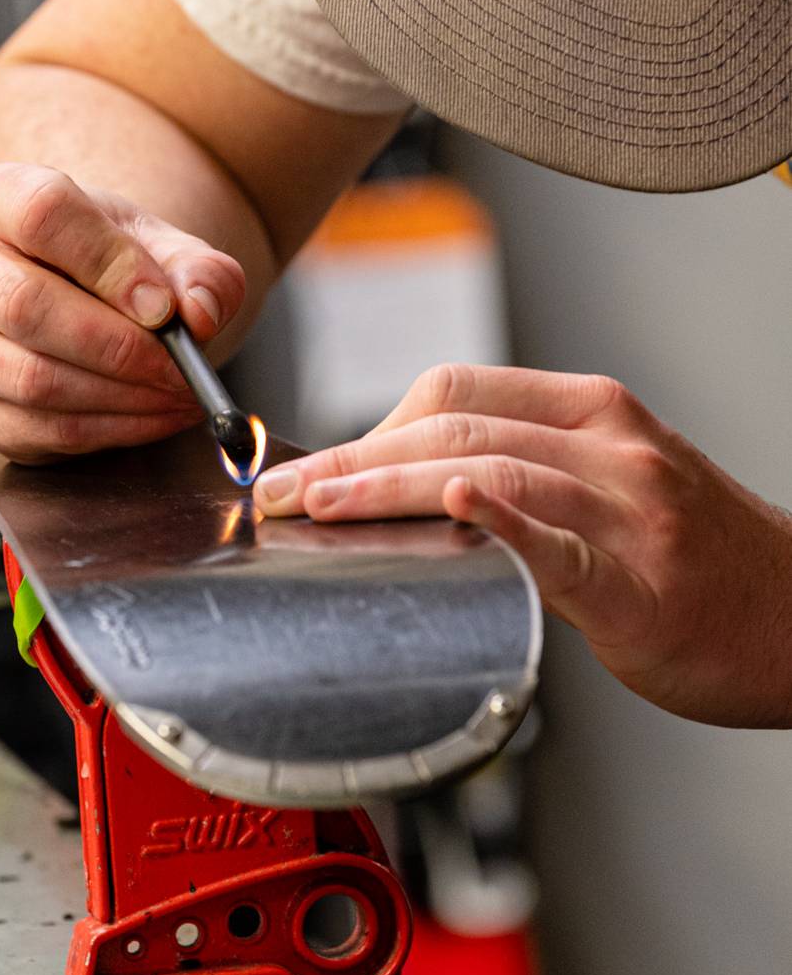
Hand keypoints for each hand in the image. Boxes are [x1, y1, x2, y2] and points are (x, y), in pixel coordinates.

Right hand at [0, 163, 245, 462]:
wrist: (81, 297)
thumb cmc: (114, 263)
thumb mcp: (165, 246)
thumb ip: (199, 270)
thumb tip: (200, 311)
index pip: (41, 215)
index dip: (110, 263)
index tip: (164, 306)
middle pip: (23, 305)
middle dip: (117, 347)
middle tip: (179, 367)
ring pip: (31, 379)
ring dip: (120, 396)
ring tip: (177, 393)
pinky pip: (42, 429)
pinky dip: (111, 431)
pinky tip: (153, 414)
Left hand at [253, 363, 791, 726]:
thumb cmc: (694, 557)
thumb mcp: (608, 484)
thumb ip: (518, 473)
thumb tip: (406, 488)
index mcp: (591, 413)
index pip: (454, 391)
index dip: (365, 427)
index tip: (306, 465)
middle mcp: (608, 445)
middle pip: (451, 426)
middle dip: (349, 460)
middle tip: (280, 493)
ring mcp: (628, 508)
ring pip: (486, 470)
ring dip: (386, 488)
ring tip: (317, 509)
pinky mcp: (641, 583)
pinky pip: (562, 543)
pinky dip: (503, 523)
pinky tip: (458, 510)